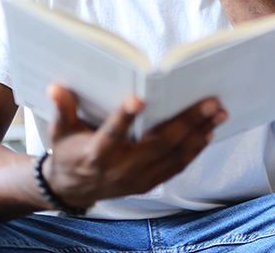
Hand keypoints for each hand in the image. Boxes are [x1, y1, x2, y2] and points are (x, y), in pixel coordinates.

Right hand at [44, 85, 226, 208]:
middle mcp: (121, 168)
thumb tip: (56, 86)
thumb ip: (62, 108)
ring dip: (199, 133)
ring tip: (218, 112)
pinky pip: (176, 166)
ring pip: (174, 155)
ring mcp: (138, 178)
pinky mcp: (148, 182)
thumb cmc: (69, 151)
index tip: (138, 98)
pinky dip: (194, 150)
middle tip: (210, 101)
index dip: (123, 118)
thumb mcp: (60, 130)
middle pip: (158, 144)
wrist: (74, 188)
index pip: (111, 134)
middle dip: (187, 121)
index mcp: (97, 153)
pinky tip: (208, 132)